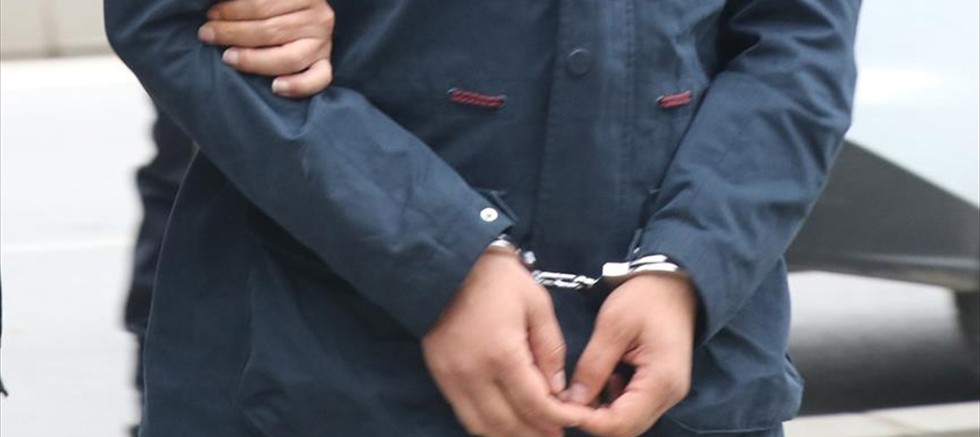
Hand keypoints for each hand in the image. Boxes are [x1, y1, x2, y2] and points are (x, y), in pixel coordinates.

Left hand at [198, 0, 334, 97]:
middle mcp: (319, 17)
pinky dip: (298, 86)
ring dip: (254, 60)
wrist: (300, 15)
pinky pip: (319, 79)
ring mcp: (323, 42)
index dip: (232, 11)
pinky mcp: (325, 63)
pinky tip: (275, 87)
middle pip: (271, 31)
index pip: (262, 5)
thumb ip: (254, 4)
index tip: (210, 15)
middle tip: (208, 35)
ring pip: (289, 58)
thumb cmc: (273, 5)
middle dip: (233, 33)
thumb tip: (218, 10)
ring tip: (228, 58)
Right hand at [423, 249, 592, 436]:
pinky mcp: (440, 377)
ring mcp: (453, 379)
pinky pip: (465, 415)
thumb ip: (550, 349)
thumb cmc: (497, 280)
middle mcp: (474, 374)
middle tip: (557, 435)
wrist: (446, 265)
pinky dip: (488, 427)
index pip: (535, 404)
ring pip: (484, 427)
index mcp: (503, 354)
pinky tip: (507, 425)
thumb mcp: (537, 304)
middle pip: (510, 424)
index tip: (575, 419)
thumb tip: (558, 389)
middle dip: (538, 434)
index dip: (558, 418)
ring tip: (535, 434)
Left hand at [563, 274, 697, 436]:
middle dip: (593, 420)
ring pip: (630, 421)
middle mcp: (669, 393)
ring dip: (602, 413)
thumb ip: (593, 365)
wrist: (674, 285)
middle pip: (626, 427)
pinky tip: (601, 381)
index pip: (621, 421)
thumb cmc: (646, 298)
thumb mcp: (613, 325)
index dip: (588, 420)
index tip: (561, 407)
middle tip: (565, 400)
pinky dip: (613, 403)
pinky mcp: (661, 387)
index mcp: (661, 380)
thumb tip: (573, 399)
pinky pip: (635, 408)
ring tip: (579, 390)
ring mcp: (668, 392)